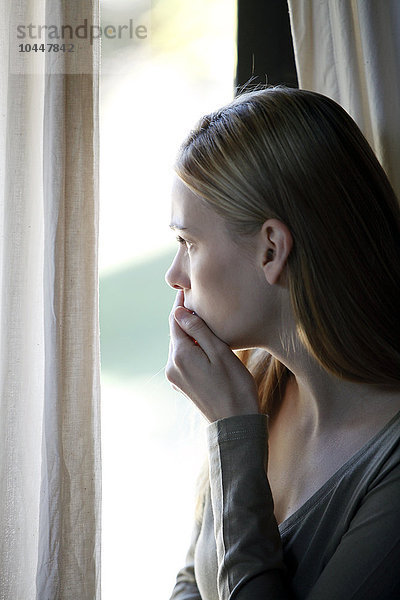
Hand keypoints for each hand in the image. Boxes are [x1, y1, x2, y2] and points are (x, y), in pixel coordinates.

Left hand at [165, 291, 259, 421]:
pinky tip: (205, 347)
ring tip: (204, 322)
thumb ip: (199, 331)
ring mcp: (175, 378)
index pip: (175, 321)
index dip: (181, 304)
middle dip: (186, 319)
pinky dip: (192, 350)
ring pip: (180, 347)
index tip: (187, 289)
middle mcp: (172, 366)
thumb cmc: (234, 386)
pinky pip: (183, 360)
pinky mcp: (182, 386)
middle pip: (176, 334)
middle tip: (198, 301)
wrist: (235, 424)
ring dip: (190, 335)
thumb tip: (179, 312)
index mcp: (180, 355)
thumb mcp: (220, 353)